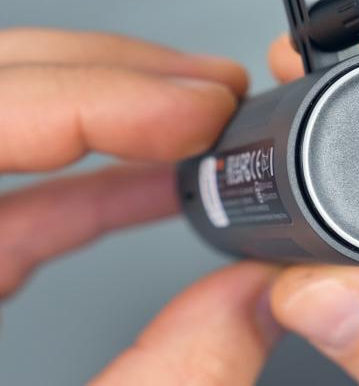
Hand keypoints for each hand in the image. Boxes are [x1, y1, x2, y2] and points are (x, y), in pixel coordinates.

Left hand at [0, 28, 285, 383]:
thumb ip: (170, 370)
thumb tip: (260, 297)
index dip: (100, 98)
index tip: (197, 111)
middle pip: (2, 90)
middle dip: (113, 74)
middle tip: (209, 92)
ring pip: (16, 133)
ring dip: (117, 118)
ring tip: (205, 122)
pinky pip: (30, 199)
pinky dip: (103, 184)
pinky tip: (167, 187)